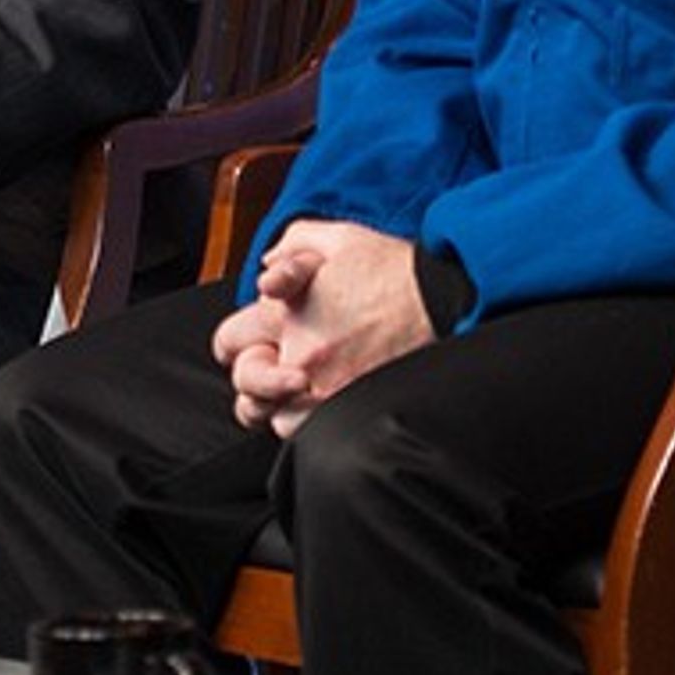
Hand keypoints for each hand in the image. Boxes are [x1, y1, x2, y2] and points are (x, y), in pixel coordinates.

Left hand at [214, 220, 435, 434]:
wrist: (446, 300)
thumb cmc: (396, 270)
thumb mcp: (339, 238)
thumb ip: (291, 245)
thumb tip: (268, 270)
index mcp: (285, 312)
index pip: (228, 340)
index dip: (235, 342)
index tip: (251, 343)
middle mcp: (300, 355)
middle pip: (246, 385)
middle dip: (255, 377)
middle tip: (277, 369)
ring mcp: (326, 389)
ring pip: (275, 418)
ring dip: (284, 405)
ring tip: (306, 388)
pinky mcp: (353, 411)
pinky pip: (310, 437)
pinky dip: (313, 423)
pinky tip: (328, 402)